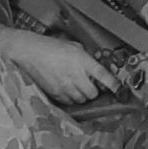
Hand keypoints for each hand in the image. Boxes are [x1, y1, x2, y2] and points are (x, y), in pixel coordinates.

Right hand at [0, 29, 117, 105]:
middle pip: (93, 93)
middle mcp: (76, 75)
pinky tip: (67, 90)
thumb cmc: (49, 46)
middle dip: (95, 91)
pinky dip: (72, 98)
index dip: (114, 85)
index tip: (120, 90)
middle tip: (91, 85)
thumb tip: (93, 66)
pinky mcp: (55, 94)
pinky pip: (70, 102)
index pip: (104, 76)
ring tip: (77, 86)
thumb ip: (85, 57)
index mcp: (82, 60)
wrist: (27, 52)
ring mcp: (65, 86)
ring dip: (83, 96)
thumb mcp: (72, 46)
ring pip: (82, 99)